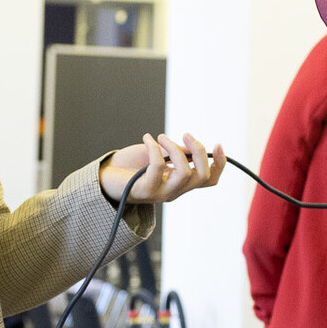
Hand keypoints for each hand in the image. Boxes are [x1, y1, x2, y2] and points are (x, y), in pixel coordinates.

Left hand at [99, 133, 226, 204]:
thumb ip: (177, 152)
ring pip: (184, 174)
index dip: (220, 164)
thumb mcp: (160, 154)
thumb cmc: (133, 164)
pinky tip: (147, 138)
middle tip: (186, 134)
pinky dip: (154, 148)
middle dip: (199, 152)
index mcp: (181, 182)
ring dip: (175, 149)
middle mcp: (174, 191)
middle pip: (201, 176)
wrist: (106, 175)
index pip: (209, 180)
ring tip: (161, 137)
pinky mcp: (145, 190)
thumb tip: (191, 146)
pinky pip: (158, 166)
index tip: (218, 144)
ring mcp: (161, 193)